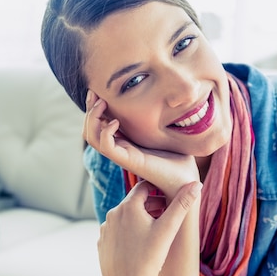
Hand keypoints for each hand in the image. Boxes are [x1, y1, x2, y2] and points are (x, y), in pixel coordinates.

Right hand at [83, 91, 198, 197]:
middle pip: (90, 131)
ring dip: (92, 118)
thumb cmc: (180, 160)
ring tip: (102, 103)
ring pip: (93, 138)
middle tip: (93, 93)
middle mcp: (121, 149)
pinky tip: (116, 121)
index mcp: (127, 143)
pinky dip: (106, 132)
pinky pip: (106, 147)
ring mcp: (123, 156)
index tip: (98, 93)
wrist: (187, 182)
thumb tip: (170, 99)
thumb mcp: (168, 133)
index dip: (94, 109)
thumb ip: (163, 119)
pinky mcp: (128, 161)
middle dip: (89, 110)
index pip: (99, 127)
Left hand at [97, 180, 201, 275]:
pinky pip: (116, 232)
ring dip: (138, 219)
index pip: (144, 187)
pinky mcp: (102, 244)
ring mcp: (105, 230)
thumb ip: (182, 204)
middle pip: (134, 202)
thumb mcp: (169, 229)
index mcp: (128, 206)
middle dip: (150, 205)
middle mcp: (112, 214)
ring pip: (124, 218)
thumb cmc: (151, 258)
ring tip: (154, 230)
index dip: (158, 189)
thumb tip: (197, 183)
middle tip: (165, 212)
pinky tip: (139, 244)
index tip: (167, 195)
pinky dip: (127, 233)